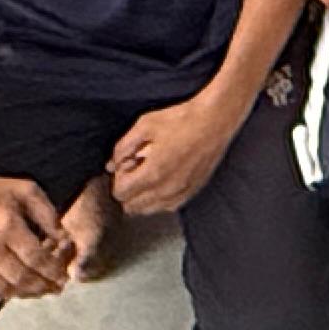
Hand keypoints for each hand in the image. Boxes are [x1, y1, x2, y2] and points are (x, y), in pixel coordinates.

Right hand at [0, 164, 75, 302]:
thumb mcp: (26, 191)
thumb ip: (48, 216)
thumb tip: (65, 241)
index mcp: (6, 225)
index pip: (36, 259)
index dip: (53, 272)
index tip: (62, 277)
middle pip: (21, 278)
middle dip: (42, 287)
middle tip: (54, 289)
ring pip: (1, 289)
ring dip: (23, 294)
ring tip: (36, 292)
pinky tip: (11, 291)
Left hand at [105, 90, 239, 215]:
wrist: (215, 120)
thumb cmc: (183, 119)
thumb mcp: (145, 125)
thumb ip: (123, 147)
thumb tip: (113, 164)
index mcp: (152, 173)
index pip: (120, 193)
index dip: (118, 178)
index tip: (127, 164)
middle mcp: (166, 189)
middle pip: (132, 206)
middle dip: (128, 189)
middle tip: (136, 169)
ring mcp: (181, 192)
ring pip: (149, 210)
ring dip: (143, 196)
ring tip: (150, 174)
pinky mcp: (193, 191)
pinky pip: (168, 206)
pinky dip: (160, 199)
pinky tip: (163, 181)